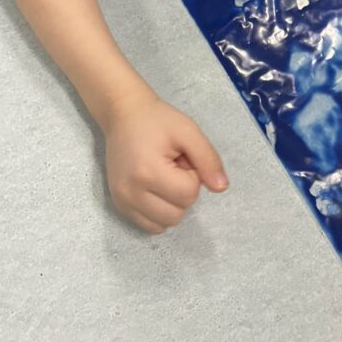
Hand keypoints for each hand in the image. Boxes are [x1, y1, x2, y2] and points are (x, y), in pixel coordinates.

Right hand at [103, 93, 228, 233]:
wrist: (124, 116)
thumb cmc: (158, 121)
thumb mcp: (188, 132)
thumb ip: (208, 159)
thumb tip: (221, 188)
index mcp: (148, 172)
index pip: (188, 194)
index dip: (193, 175)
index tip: (182, 158)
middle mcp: (131, 193)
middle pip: (177, 214)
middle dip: (183, 191)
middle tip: (173, 167)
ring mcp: (122, 202)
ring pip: (164, 224)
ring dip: (172, 204)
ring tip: (163, 176)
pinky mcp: (119, 206)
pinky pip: (150, 226)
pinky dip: (159, 212)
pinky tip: (155, 188)